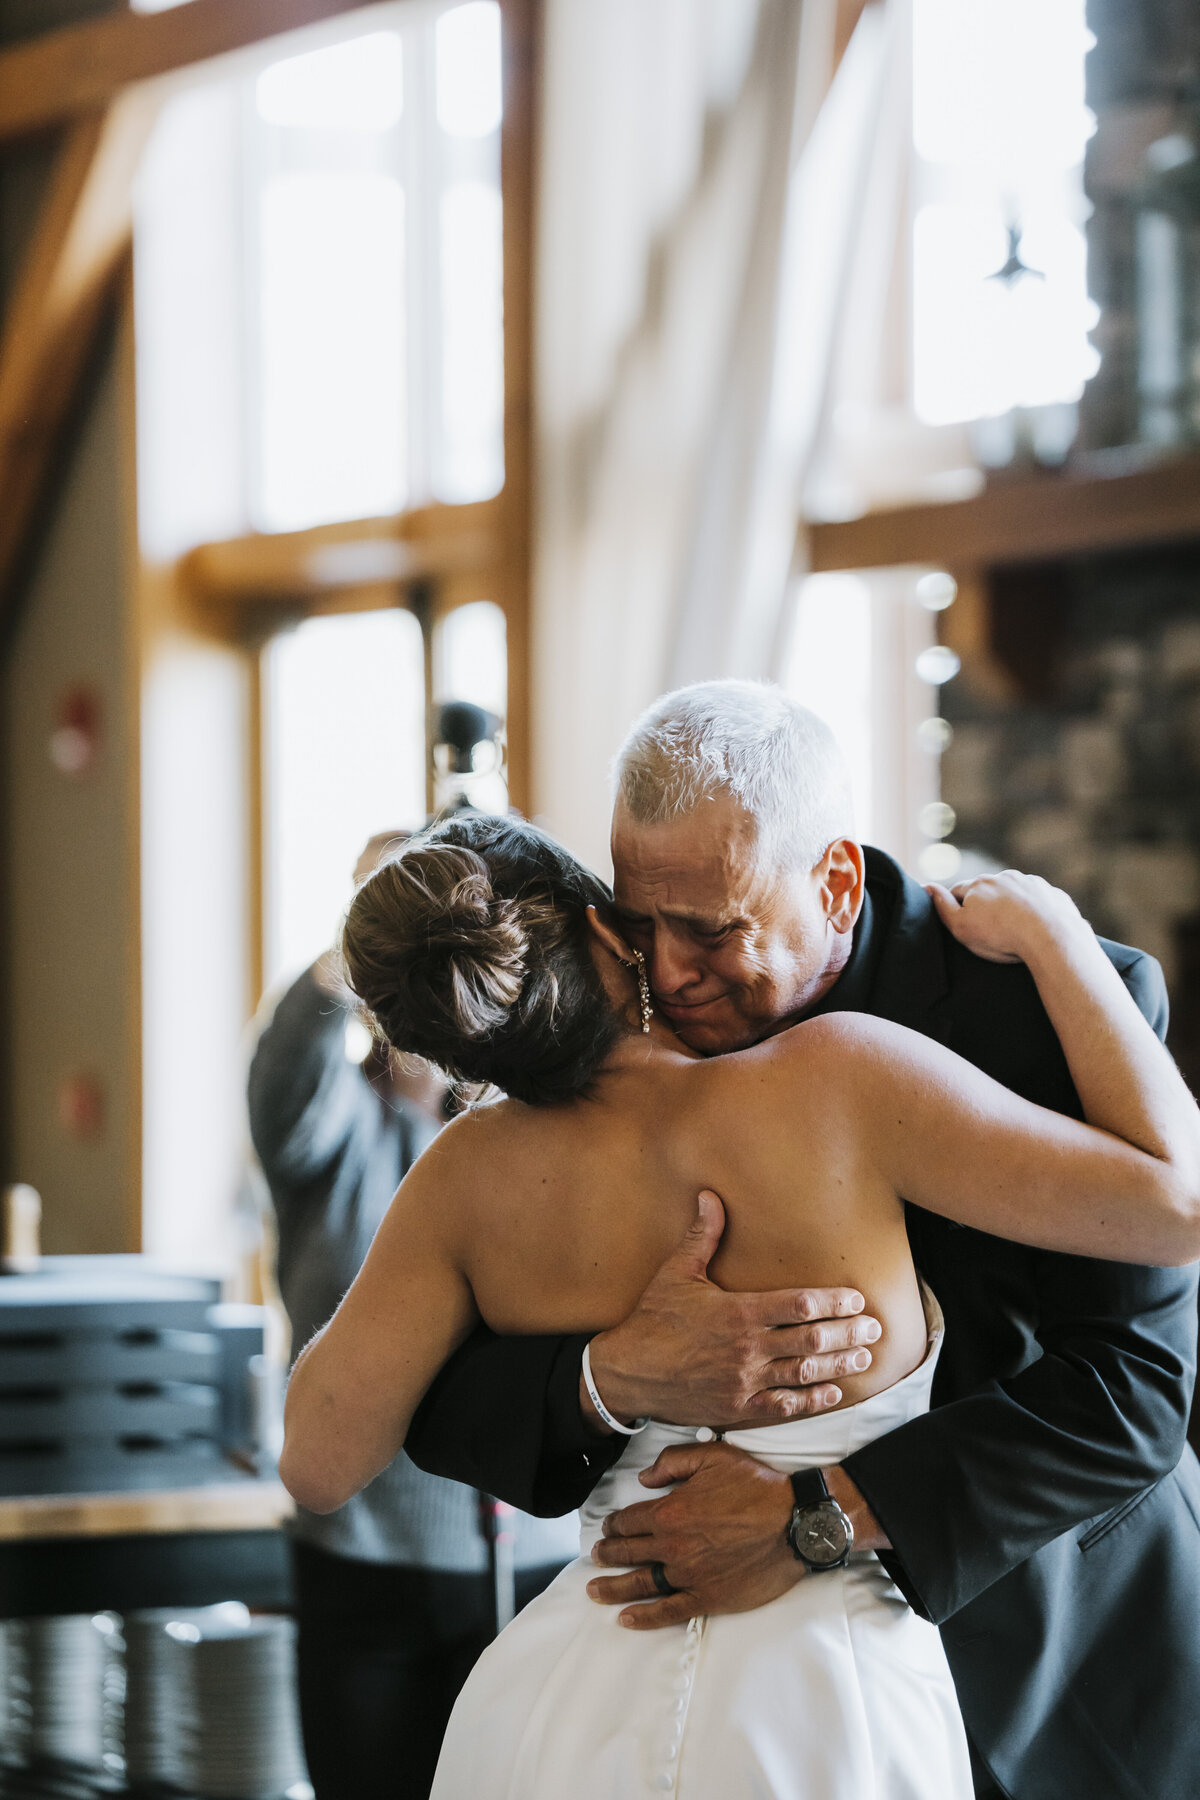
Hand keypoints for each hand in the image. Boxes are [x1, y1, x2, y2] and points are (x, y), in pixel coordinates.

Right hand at [581, 1192, 880, 1431]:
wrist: (626, 1372)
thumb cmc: (651, 1319)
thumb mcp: (676, 1272)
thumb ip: (702, 1236)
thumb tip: (710, 1195)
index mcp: (738, 1311)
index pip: (799, 1304)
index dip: (832, 1302)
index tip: (856, 1300)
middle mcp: (746, 1348)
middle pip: (810, 1339)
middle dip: (847, 1333)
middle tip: (874, 1329)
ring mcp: (744, 1381)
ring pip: (804, 1373)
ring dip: (838, 1365)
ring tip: (863, 1358)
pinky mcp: (737, 1408)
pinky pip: (784, 1407)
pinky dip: (812, 1401)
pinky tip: (833, 1395)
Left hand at [586, 1442, 798, 1626]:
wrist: (795, 1522)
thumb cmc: (757, 1487)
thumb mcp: (713, 1456)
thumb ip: (673, 1462)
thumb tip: (644, 1478)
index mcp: (671, 1510)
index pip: (630, 1520)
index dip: (614, 1524)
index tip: (607, 1527)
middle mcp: (673, 1545)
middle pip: (629, 1552)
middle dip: (607, 1554)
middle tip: (595, 1557)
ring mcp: (689, 1574)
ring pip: (641, 1584)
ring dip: (614, 1588)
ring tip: (594, 1591)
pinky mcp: (708, 1597)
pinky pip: (669, 1611)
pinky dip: (645, 1618)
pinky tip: (626, 1619)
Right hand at [927, 870, 1084, 965]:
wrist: (1050, 937)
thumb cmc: (1001, 936)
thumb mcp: (962, 927)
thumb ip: (942, 907)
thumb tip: (927, 886)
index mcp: (979, 883)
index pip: (958, 891)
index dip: (957, 908)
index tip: (963, 925)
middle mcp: (1004, 877)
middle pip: (987, 890)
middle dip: (986, 906)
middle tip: (989, 932)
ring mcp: (1031, 883)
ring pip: (1014, 894)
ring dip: (1011, 906)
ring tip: (1014, 932)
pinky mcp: (1052, 894)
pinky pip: (1039, 902)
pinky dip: (1035, 912)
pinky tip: (1036, 930)